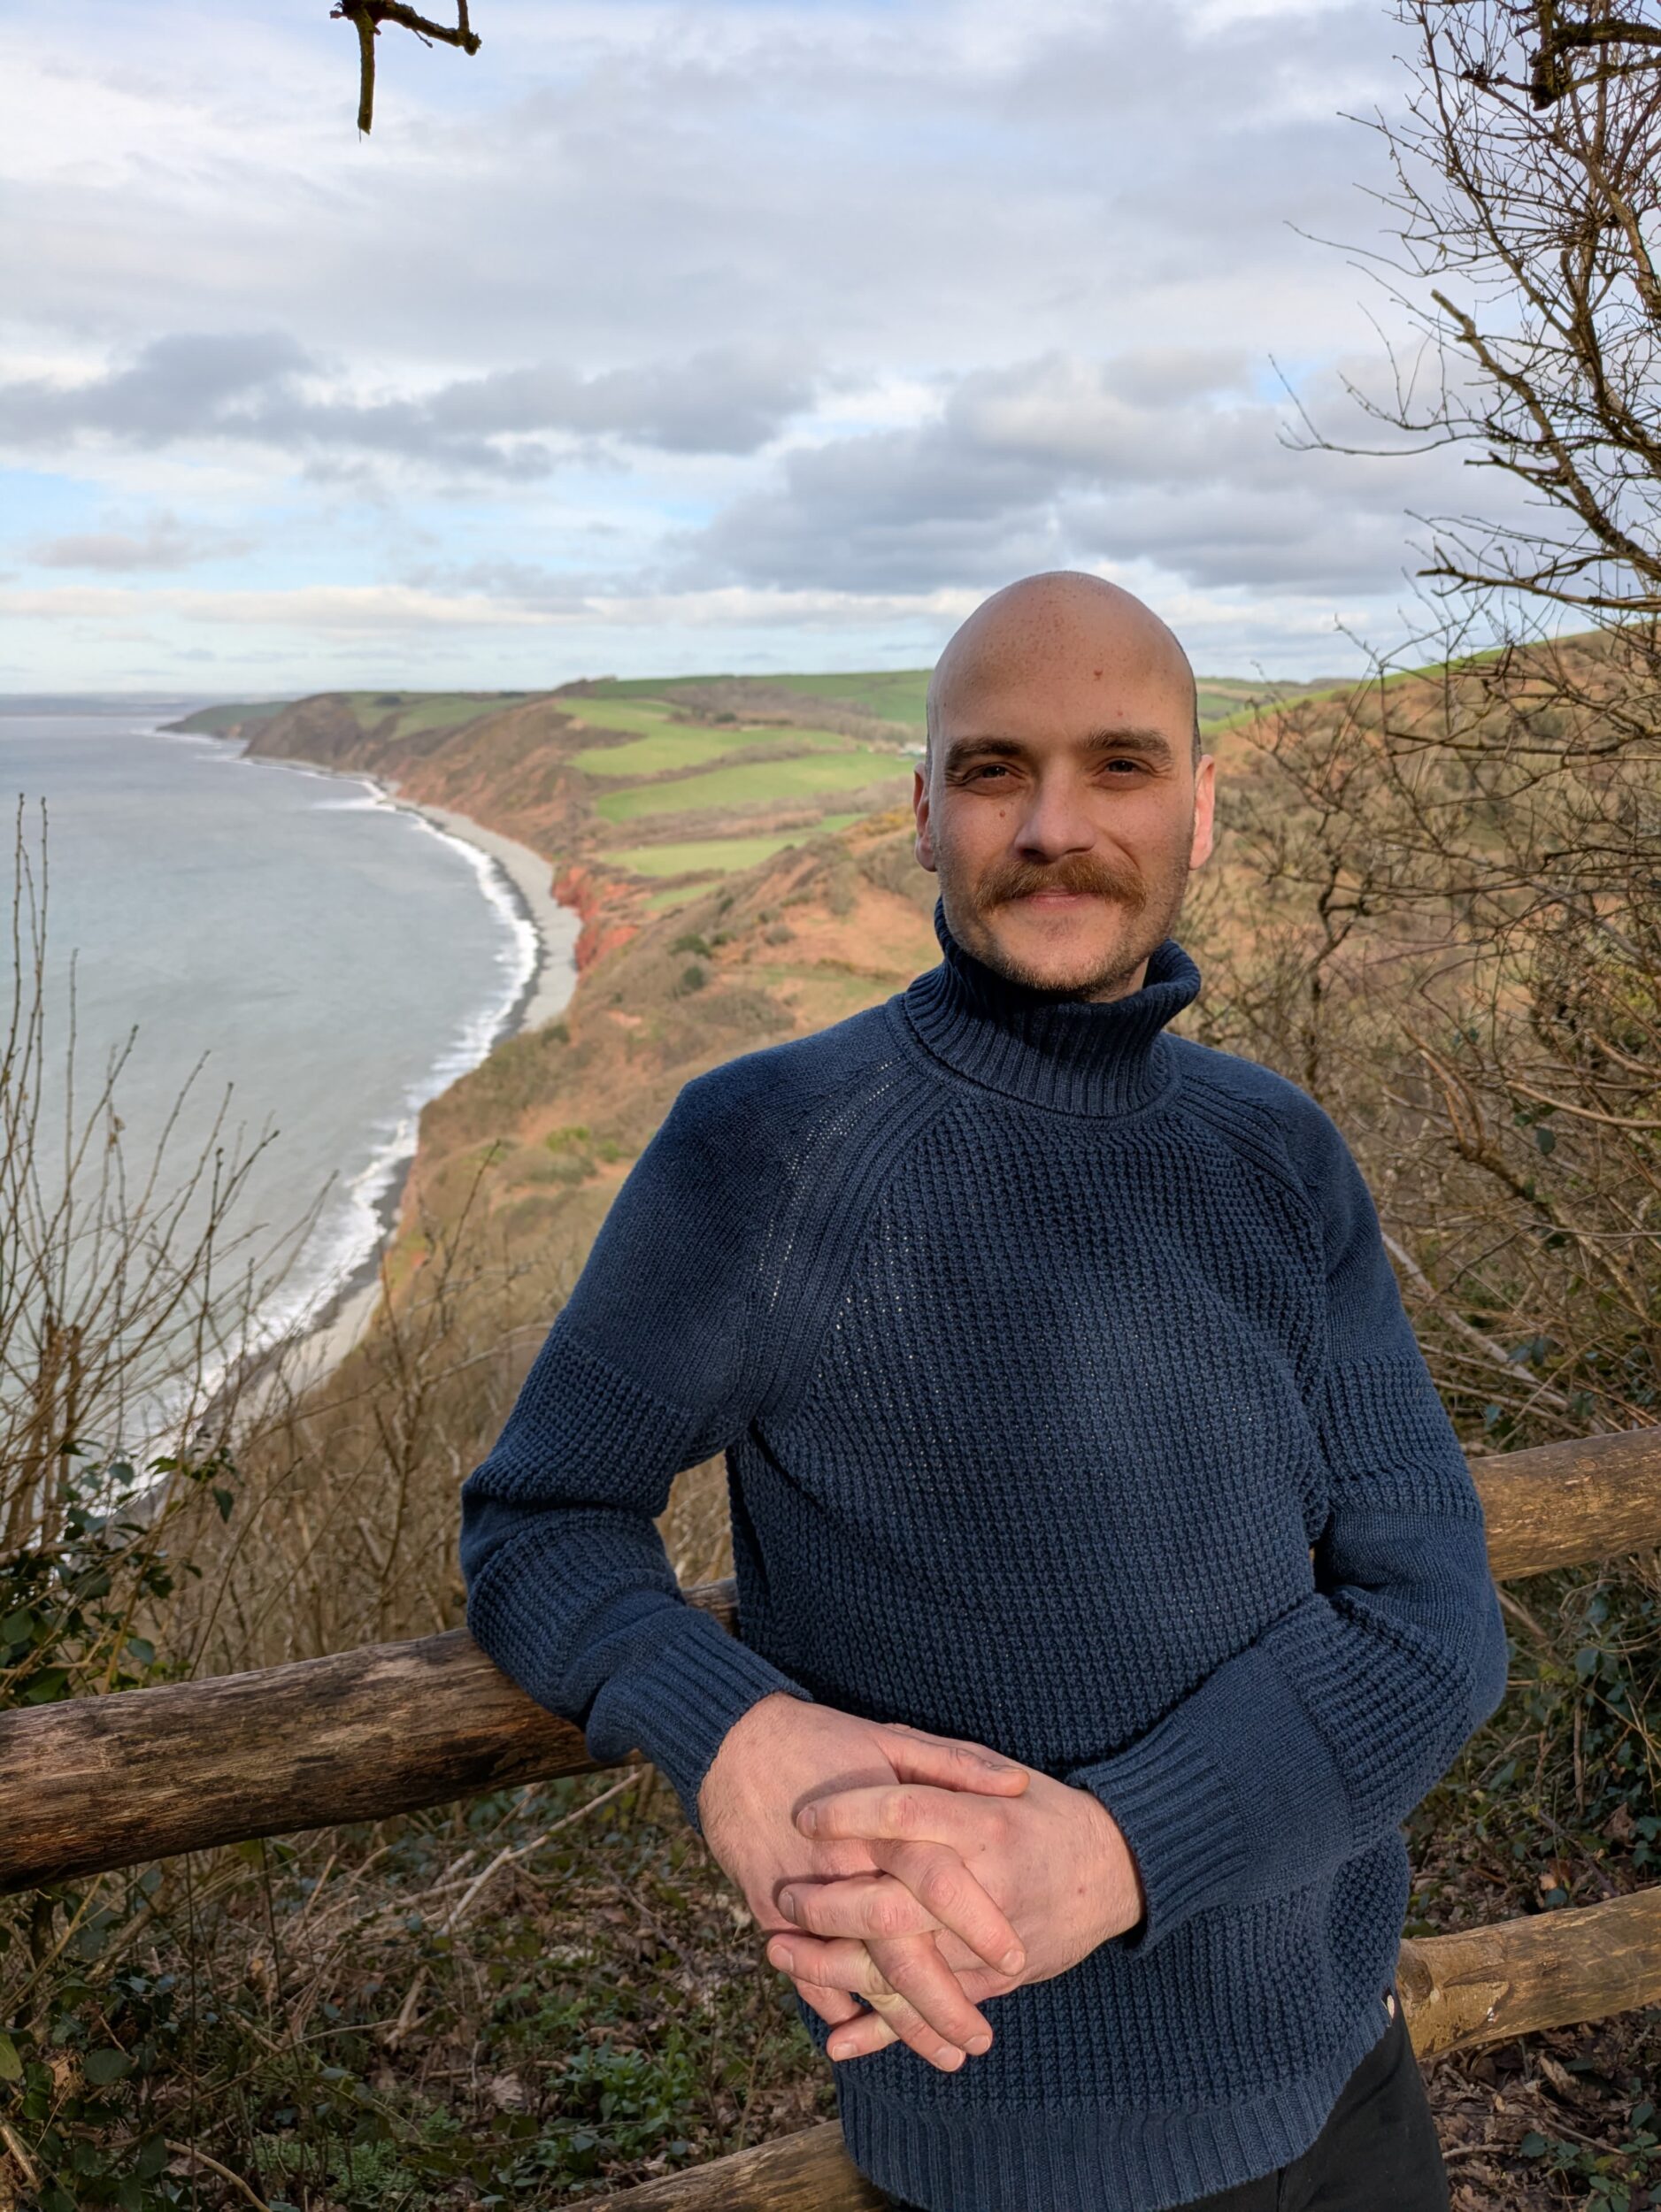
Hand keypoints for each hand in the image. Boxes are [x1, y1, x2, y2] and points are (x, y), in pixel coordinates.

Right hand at [697, 1694, 1032, 2071]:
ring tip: (946, 2054)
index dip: (980, 1924)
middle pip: (901, 1948)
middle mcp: (845, 1865)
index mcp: (884, 1823)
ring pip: (858, 1975)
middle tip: (981, 2038)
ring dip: (902, 2024)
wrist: (735, 1741)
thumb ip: (957, 1765)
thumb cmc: (823, 1740)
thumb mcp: (893, 1740)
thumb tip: (1020, 1788)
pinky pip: (806, 1974)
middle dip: (945, 2002)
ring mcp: (804, 1893)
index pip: (941, 1881)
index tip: (1015, 1961)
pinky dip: (840, 2010)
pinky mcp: (769, 1908)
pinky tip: (873, 2036)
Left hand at [762, 1766, 1145, 2062]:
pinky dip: (882, 2030)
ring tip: (780, 1952)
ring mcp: (989, 1943)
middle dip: (829, 1903)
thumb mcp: (1004, 1772)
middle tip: (785, 1894)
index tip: (805, 1815)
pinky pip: (931, 2010)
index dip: (850, 1813)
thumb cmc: (1049, 1813)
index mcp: (984, 1822)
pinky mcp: (994, 1982)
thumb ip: (942, 1761)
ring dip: (834, 1966)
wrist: (1120, 1870)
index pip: (905, 1812)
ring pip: (902, 1965)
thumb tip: (881, 1746)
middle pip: (893, 1901)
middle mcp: (986, 1884)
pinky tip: (837, 2038)